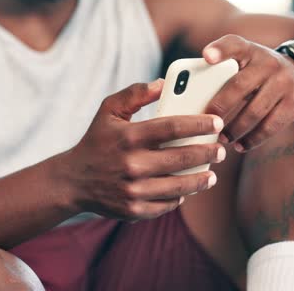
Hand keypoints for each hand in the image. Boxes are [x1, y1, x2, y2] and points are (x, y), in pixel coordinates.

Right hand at [61, 80, 224, 220]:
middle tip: (221, 150)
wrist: (72, 181)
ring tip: (212, 174)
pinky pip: (167, 204)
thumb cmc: (96, 141)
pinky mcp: (134, 210)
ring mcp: (134, 189)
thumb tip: (163, 84)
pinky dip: (180, 197)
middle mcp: (132, 164)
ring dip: (201, 180)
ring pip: (180, 186)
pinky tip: (186, 190)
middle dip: (208, 153)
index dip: (200, 124)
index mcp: (128, 136)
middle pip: (183, 158)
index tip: (217, 122)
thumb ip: (135, 93)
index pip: (173, 127)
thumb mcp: (108, 110)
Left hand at [202, 34, 293, 151]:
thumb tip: (191, 98)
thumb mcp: (246, 61)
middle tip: (206, 121)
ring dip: (235, 128)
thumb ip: (223, 70)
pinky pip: (270, 126)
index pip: (234, 44)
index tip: (207, 57)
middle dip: (220, 106)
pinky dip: (253, 139)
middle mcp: (269, 63)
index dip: (220, 50)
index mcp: (250, 51)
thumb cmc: (259, 71)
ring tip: (222, 138)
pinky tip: (241, 145)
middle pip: (239, 86)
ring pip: (254, 111)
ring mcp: (284, 83)